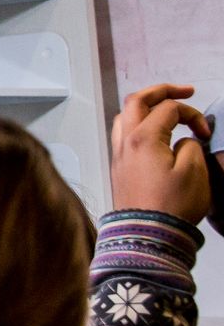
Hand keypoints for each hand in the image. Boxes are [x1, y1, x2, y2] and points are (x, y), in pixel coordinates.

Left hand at [109, 83, 212, 222]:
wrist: (148, 234)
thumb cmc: (171, 206)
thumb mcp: (194, 171)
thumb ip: (191, 146)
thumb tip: (183, 141)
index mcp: (143, 138)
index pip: (168, 108)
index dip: (192, 114)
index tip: (206, 132)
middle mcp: (124, 142)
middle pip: (136, 101)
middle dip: (162, 91)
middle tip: (185, 91)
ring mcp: (118, 154)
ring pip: (124, 116)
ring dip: (145, 106)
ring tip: (165, 108)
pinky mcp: (119, 168)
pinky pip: (122, 134)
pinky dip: (137, 124)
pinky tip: (151, 131)